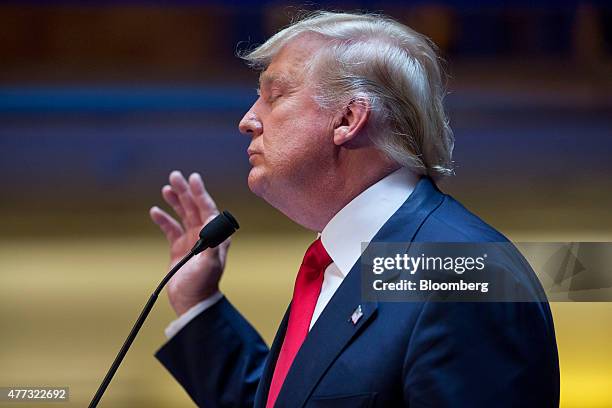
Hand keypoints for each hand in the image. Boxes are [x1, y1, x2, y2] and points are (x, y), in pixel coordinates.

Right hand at [149, 170, 229, 315]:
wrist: (192, 302)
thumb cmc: (203, 283)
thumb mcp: (209, 264)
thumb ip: (212, 244)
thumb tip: (211, 223)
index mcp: (216, 236)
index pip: (208, 208)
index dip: (200, 193)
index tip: (193, 178)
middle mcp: (205, 235)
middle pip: (194, 207)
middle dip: (185, 191)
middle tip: (175, 176)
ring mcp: (192, 241)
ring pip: (183, 215)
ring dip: (175, 201)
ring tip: (166, 188)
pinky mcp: (179, 249)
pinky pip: (171, 229)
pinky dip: (163, 220)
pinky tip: (155, 211)